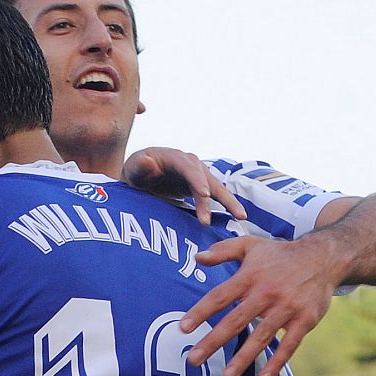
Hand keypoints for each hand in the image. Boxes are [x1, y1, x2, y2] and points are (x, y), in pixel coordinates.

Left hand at [122, 148, 245, 223]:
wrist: (141, 178)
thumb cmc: (137, 171)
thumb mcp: (134, 167)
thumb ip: (140, 165)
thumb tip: (148, 161)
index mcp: (175, 157)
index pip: (189, 168)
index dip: (197, 180)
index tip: (204, 194)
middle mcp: (191, 165)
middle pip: (208, 179)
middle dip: (217, 196)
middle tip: (226, 212)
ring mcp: (198, 176)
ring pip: (216, 188)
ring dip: (228, 202)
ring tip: (241, 217)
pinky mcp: (201, 187)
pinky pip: (216, 196)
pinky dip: (226, 205)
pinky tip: (237, 218)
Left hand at [181, 235, 344, 375]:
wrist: (323, 257)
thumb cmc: (280, 254)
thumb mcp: (251, 246)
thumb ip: (223, 251)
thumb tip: (196, 258)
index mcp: (250, 276)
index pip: (220, 296)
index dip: (201, 312)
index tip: (183, 328)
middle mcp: (267, 293)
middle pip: (236, 320)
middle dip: (213, 341)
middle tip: (193, 360)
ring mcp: (287, 307)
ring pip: (261, 336)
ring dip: (243, 358)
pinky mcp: (305, 320)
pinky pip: (290, 344)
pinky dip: (278, 361)